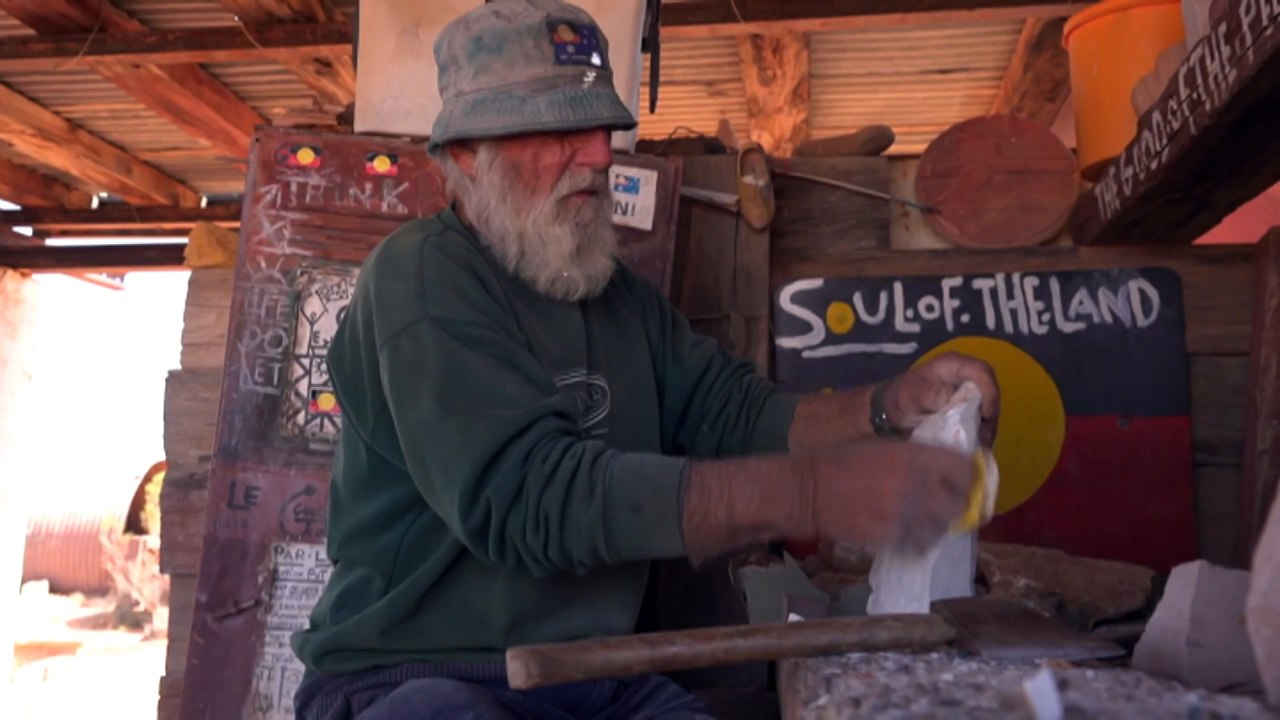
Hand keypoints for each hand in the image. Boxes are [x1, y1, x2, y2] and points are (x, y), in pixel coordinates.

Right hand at [681, 439, 975, 562]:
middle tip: (958, 504)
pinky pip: (922, 542)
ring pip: (944, 524)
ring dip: (944, 523)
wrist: (808, 491)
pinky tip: (916, 535)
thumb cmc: (840, 461)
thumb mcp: (881, 446)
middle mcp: (915, 482)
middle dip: (962, 502)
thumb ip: (914, 456)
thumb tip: (942, 466)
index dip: (972, 474)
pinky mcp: (892, 536)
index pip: (964, 467)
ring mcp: (905, 512)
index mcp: (913, 455)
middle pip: (961, 498)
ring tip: (935, 520)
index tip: (971, 479)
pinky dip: (924, 541)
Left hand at [883, 352, 999, 445]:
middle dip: (990, 413)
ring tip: (979, 444)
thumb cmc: (900, 399)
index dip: (989, 392)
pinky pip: (982, 418)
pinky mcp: (968, 407)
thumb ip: (929, 395)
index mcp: (952, 365)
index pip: (981, 371)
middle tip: (984, 436)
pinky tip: (975, 444)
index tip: (986, 415)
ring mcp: (967, 391)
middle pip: (989, 390)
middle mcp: (964, 375)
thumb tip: (950, 397)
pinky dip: (981, 431)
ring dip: (986, 426)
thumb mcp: (910, 397)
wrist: (892, 412)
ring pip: (988, 406)